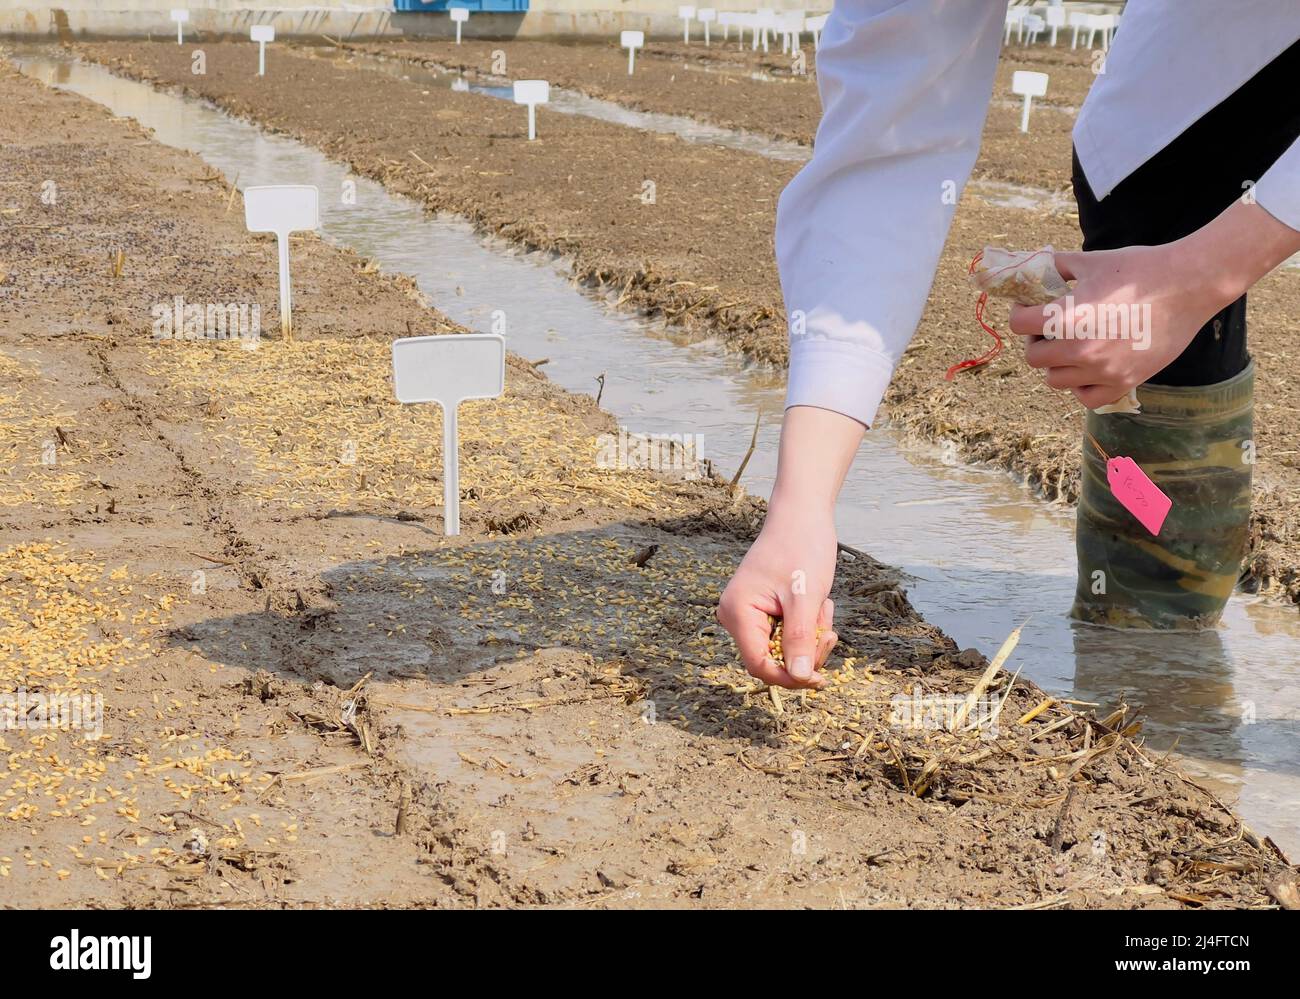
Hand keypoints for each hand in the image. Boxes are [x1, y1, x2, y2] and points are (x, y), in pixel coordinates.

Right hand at [717, 504, 838, 688]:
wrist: (801, 515)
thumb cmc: (801, 547)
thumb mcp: (805, 597)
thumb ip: (800, 639)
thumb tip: (800, 678)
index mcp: (738, 612)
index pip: (759, 665)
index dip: (789, 678)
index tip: (820, 679)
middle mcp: (737, 616)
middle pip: (772, 660)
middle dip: (805, 652)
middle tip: (829, 632)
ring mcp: (748, 614)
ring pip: (783, 649)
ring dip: (810, 637)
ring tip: (823, 607)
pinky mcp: (762, 611)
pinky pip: (787, 634)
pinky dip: (807, 627)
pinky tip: (817, 604)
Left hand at [1007, 200, 1299, 409]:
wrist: (1189, 284)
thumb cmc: (1140, 269)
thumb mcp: (1091, 261)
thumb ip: (1055, 266)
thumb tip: (1031, 267)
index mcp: (1066, 316)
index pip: (1018, 324)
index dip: (1021, 313)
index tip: (1030, 308)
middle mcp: (1080, 348)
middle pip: (1033, 356)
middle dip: (1037, 340)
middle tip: (1050, 329)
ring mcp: (1102, 369)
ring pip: (1055, 380)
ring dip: (1057, 364)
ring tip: (1071, 347)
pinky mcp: (1124, 381)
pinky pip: (1087, 397)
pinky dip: (1082, 386)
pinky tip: (1088, 368)